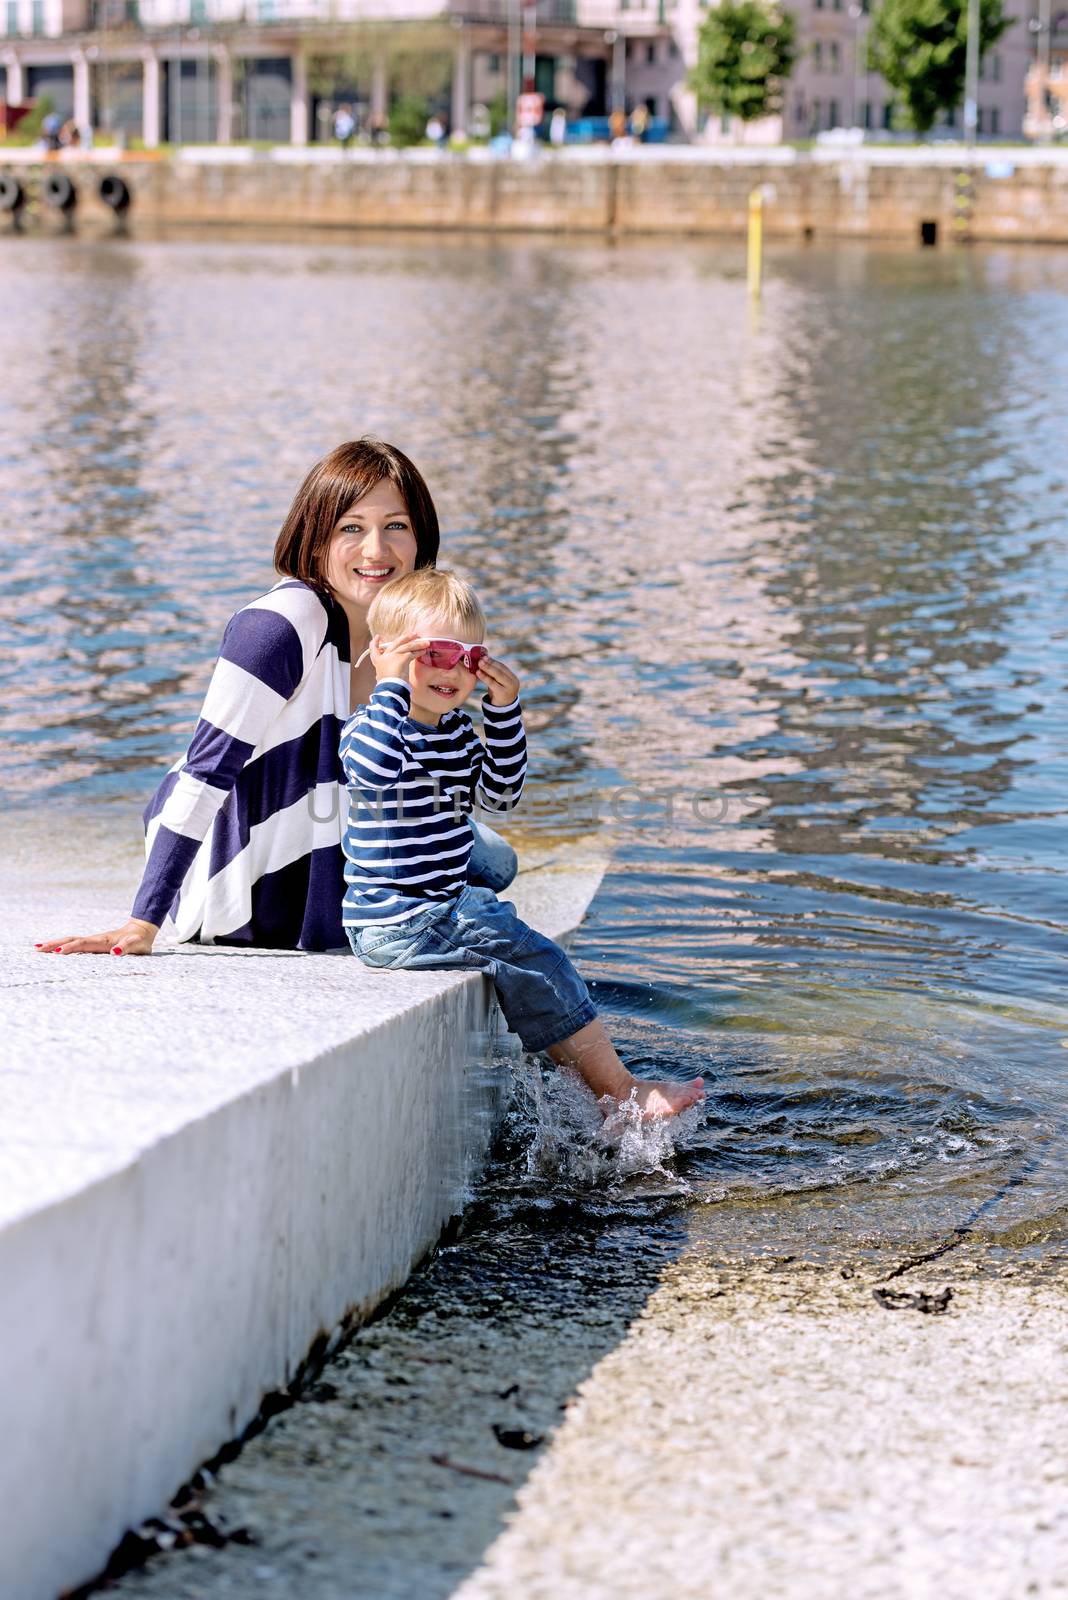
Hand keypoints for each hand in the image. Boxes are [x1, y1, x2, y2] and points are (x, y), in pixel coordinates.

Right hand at [35, 917, 159, 956]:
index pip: (83, 944)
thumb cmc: (140, 940)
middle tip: (36, 949)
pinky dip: (61, 946)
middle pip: (71, 940)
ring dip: (54, 944)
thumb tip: (114, 952)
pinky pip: (74, 944)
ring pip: (70, 941)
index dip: (70, 948)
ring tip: (37, 949)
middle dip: (54, 944)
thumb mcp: (138, 945)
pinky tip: (52, 950)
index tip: (56, 953)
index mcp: (103, 941)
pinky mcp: (93, 943)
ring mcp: (92, 940)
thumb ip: (127, 947)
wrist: (142, 930)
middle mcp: (95, 939)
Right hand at [368, 633, 428, 684]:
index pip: (374, 651)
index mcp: (379, 662)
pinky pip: (412, 652)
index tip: (377, 637)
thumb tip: (389, 673)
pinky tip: (423, 651)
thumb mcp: (385, 678)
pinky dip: (419, 652)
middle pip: (395, 643)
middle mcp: (385, 657)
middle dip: (405, 637)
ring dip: (417, 644)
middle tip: (413, 634)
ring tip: (425, 643)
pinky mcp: (401, 658)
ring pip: (406, 646)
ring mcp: (393, 656)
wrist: (391, 689)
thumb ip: (388, 672)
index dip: (375, 643)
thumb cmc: (389, 687)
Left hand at [477, 655, 519, 706]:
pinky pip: (492, 683)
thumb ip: (494, 674)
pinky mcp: (503, 693)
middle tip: (480, 658)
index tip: (484, 656)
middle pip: (500, 670)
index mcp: (513, 678)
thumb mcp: (498, 683)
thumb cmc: (498, 694)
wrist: (502, 710)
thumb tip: (484, 659)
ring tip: (479, 663)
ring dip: (487, 668)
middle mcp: (513, 682)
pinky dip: (485, 677)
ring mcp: (509, 688)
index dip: (493, 661)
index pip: (502, 667)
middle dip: (490, 663)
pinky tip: (478, 673)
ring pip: (497, 675)